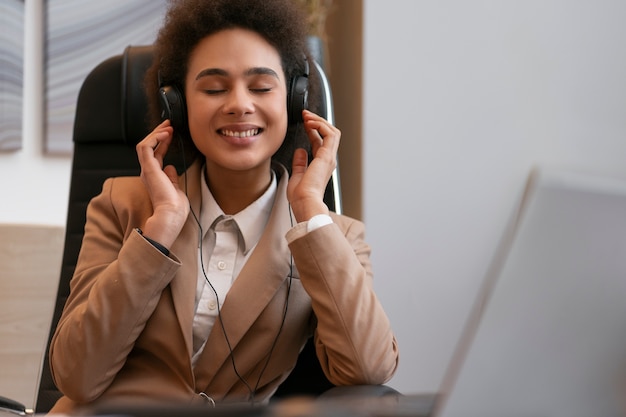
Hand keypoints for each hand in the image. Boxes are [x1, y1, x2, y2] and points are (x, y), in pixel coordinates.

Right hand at [135, 120, 189, 246]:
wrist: (170, 215)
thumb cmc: (175, 208)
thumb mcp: (175, 189)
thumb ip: (171, 178)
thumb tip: (171, 167)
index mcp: (154, 177)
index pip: (156, 154)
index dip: (162, 142)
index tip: (171, 133)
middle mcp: (148, 172)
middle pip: (148, 147)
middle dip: (158, 133)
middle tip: (168, 124)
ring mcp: (147, 170)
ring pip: (145, 144)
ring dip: (156, 133)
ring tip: (168, 127)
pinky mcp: (148, 168)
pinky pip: (146, 147)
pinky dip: (155, 138)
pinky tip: (165, 133)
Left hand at [287, 110, 339, 222]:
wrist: (305, 202)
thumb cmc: (301, 196)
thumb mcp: (297, 175)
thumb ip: (299, 163)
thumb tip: (300, 151)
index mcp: (321, 165)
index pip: (320, 141)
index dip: (312, 129)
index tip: (304, 122)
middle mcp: (328, 160)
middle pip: (329, 134)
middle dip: (317, 121)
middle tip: (305, 115)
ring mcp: (329, 158)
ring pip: (332, 131)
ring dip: (320, 121)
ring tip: (308, 116)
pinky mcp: (327, 156)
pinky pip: (330, 134)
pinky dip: (321, 125)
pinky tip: (310, 123)